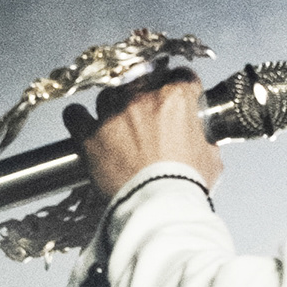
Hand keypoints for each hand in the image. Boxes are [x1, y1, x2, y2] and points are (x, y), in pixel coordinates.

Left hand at [62, 73, 222, 201]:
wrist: (158, 208)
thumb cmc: (183, 186)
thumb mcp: (210, 160)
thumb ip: (205, 140)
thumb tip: (202, 140)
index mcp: (175, 99)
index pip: (181, 77)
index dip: (181, 88)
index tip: (179, 98)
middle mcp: (142, 99)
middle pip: (142, 80)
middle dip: (148, 96)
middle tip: (150, 117)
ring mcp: (113, 114)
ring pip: (109, 94)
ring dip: (114, 107)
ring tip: (119, 126)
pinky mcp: (89, 136)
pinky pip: (75, 115)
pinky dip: (78, 118)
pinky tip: (83, 124)